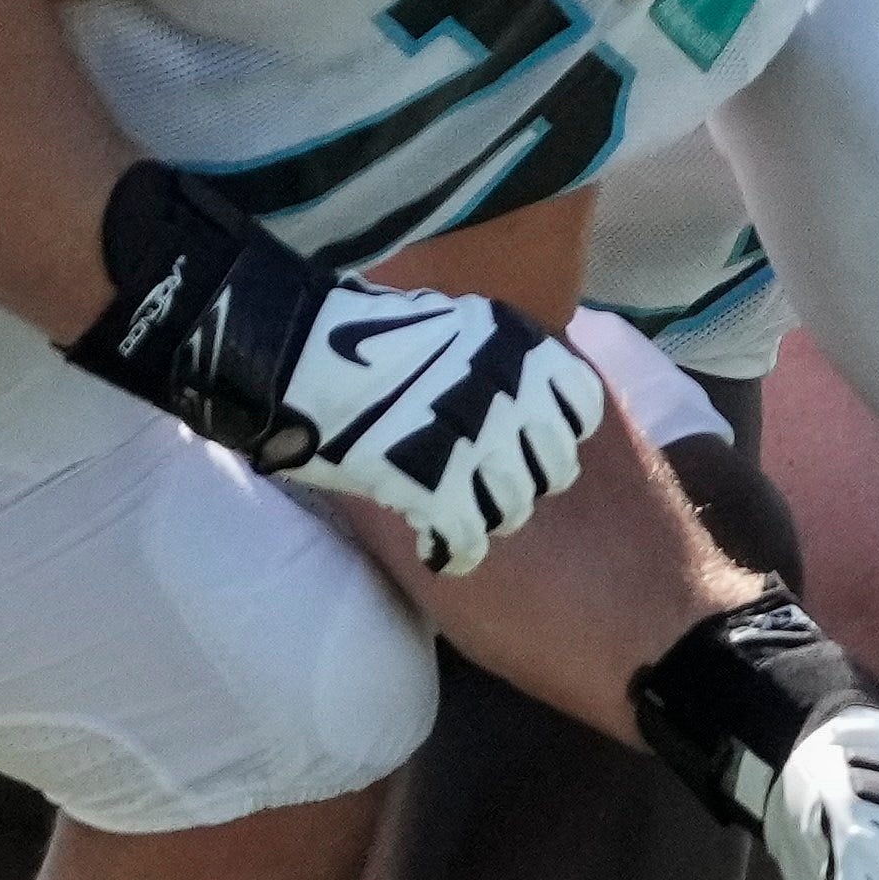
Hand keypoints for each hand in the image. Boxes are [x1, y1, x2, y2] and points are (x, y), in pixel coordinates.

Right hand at [280, 283, 606, 576]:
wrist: (297, 352)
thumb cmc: (361, 336)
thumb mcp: (453, 327)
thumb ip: (494, 361)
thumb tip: (518, 399)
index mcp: (518, 346)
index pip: (581, 404)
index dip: (556, 431)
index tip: (529, 442)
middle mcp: (512, 392)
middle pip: (555, 466)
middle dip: (526, 480)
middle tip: (491, 486)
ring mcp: (480, 441)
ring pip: (516, 508)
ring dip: (490, 517)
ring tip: (459, 515)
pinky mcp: (440, 487)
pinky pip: (468, 540)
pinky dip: (454, 552)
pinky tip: (436, 551)